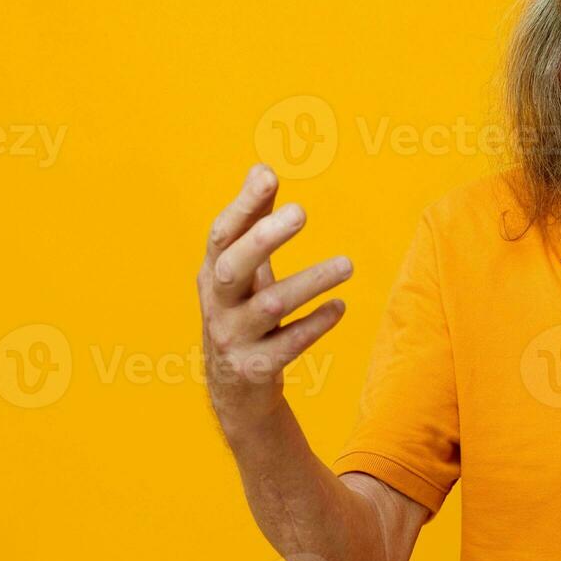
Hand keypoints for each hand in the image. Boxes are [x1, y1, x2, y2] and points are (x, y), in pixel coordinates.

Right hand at [198, 164, 353, 428]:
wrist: (234, 392)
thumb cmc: (242, 314)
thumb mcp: (243, 272)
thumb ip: (253, 222)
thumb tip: (262, 169)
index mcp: (213, 275)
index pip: (222, 234)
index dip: (243, 205)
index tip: (269, 176)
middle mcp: (218, 305)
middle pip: (233, 266)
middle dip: (264, 238)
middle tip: (302, 211)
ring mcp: (234, 338)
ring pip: (270, 305)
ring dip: (310, 281)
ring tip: (347, 264)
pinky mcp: (256, 368)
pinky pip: (289, 343)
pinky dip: (316, 323)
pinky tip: (339, 306)